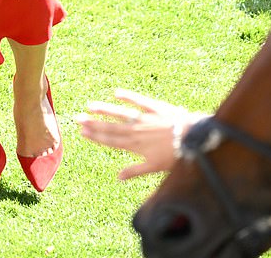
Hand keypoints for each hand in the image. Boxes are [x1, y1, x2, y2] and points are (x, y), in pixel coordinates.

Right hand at [75, 89, 197, 178]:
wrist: (193, 141)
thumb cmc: (175, 157)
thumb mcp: (154, 168)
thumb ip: (135, 171)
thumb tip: (118, 177)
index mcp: (135, 146)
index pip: (111, 141)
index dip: (96, 137)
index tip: (82, 133)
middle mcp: (136, 131)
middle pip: (111, 127)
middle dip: (93, 124)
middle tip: (77, 119)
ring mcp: (144, 119)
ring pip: (120, 114)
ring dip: (104, 110)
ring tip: (90, 107)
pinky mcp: (155, 108)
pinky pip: (139, 100)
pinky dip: (127, 96)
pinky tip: (115, 92)